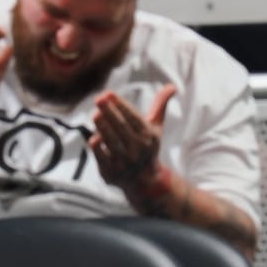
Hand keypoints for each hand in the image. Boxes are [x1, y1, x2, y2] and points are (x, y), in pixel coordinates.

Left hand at [92, 83, 176, 202]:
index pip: (133, 118)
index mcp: (148, 136)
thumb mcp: (155, 127)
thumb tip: (172, 86)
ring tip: (95, 114)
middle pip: (121, 128)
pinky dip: (97, 146)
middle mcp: (137, 149)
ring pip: (110, 141)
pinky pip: (101, 157)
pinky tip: (94, 137)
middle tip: (99, 99)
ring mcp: (124, 162)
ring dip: (102, 127)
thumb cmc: (146, 146)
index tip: (108, 93)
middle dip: (109, 112)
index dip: (120, 105)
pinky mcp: (110, 172)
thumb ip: (160, 106)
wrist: (145, 181)